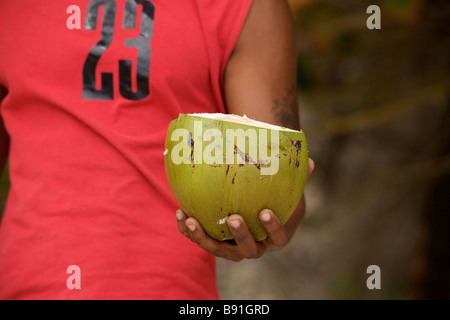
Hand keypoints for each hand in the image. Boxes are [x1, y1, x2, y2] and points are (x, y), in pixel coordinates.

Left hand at [176, 158, 314, 261]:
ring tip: (191, 220)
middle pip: (248, 250)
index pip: (278, 238)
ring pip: (218, 250)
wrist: (255, 210)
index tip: (265, 211)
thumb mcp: (286, 191)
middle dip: (240, 236)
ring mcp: (232, 248)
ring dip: (203, 238)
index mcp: (274, 237)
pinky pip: (200, 239)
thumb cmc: (274, 199)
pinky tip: (180, 213)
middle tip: (233, 217)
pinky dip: (188, 230)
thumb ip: (297, 178)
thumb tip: (310, 163)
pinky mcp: (215, 242)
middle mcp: (254, 247)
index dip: (273, 228)